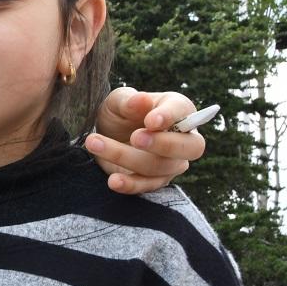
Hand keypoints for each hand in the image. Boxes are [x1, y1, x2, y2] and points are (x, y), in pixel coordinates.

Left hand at [87, 87, 205, 194]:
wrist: (105, 133)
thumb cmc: (120, 112)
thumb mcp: (118, 101)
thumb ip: (129, 100)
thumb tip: (142, 99)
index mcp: (178, 110)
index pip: (183, 111)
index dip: (169, 117)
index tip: (150, 121)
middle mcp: (183, 138)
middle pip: (190, 147)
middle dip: (163, 144)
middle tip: (135, 138)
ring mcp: (172, 163)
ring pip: (160, 166)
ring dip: (127, 157)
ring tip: (96, 143)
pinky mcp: (155, 180)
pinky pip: (148, 186)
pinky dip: (130, 184)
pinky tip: (114, 180)